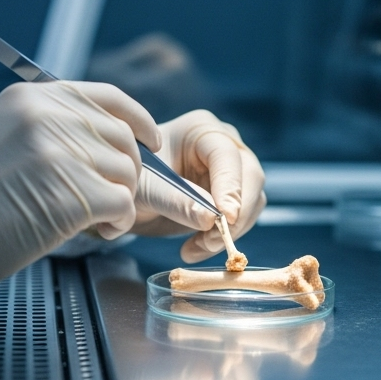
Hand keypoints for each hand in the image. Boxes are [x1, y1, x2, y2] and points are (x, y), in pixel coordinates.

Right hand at [0, 80, 158, 330]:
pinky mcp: (72, 194)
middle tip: (111, 197)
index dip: (137, 120)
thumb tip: (106, 141)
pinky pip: (124, 204)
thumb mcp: (1, 136)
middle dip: (128, 170)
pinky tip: (99, 231)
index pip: (107, 98)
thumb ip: (48, 128)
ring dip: (121, 200)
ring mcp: (61, 153)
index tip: (150, 139)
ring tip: (96, 220)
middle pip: (123, 137)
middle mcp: (49, 116)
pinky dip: (120, 222)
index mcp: (31, 97)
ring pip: (126, 172)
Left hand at [131, 110, 266, 262]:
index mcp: (201, 130)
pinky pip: (242, 218)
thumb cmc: (134, 178)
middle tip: (210, 242)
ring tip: (193, 249)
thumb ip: (177, 201)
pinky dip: (223, 238)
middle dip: (236, 214)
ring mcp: (232, 170)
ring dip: (229, 231)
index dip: (230, 187)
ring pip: (252, 201)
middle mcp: (224, 145)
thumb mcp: (147, 189)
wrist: (128, 192)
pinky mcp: (232, 195)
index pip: (227, 156)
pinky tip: (194, 249)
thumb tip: (210, 220)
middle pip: (250, 177)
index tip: (226, 219)